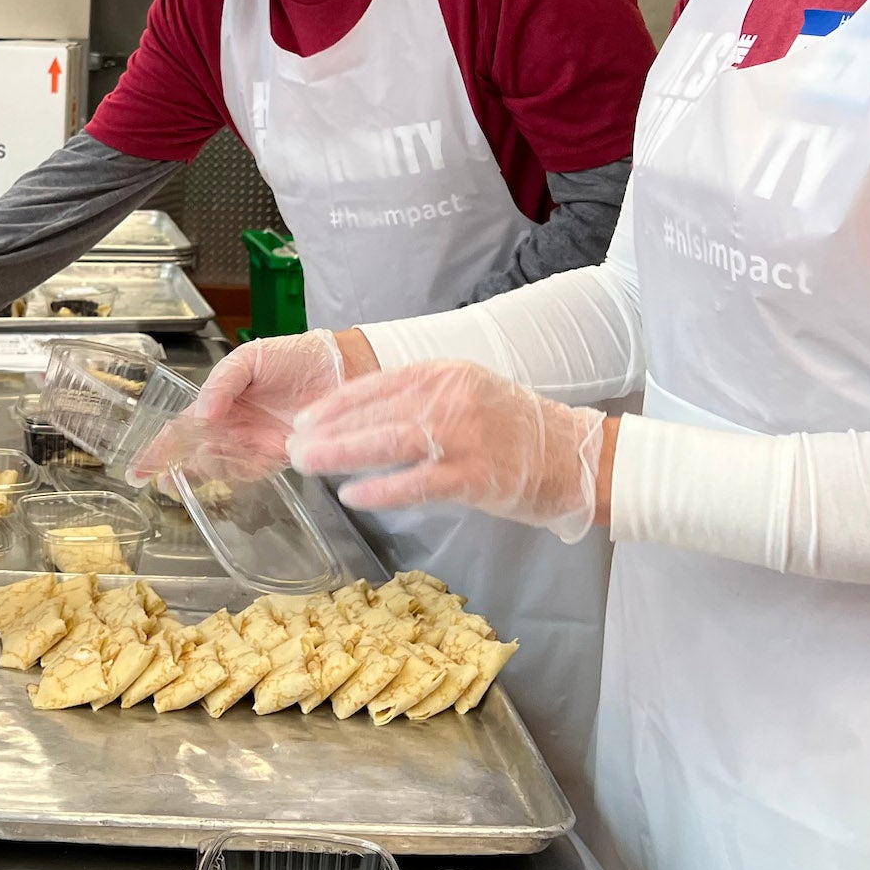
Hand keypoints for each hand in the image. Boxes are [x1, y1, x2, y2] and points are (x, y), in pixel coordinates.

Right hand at [130, 330, 347, 483]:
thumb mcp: (248, 358)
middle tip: (165, 480)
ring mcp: (253, 445)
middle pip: (194, 456)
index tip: (137, 472)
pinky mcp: (278, 457)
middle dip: (176, 471)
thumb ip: (221, 383)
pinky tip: (224, 468)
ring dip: (203, 471)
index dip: (157, 451)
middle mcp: (231, 429)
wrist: (337, 366)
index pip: (180, 430)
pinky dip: (236, 473)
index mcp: (218, 403)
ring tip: (193, 466)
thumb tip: (203, 414)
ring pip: (219, 467)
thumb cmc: (292, 357)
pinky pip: (252, 471)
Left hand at [287, 360, 602, 541]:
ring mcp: (463, 436)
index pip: (377, 383)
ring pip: (388, 442)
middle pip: (375, 411)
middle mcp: (451, 397)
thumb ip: (421, 399)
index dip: (336, 403)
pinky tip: (353, 497)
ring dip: (342, 454)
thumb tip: (364, 415)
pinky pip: (417, 482)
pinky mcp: (475, 475)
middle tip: (294, 446)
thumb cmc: (516, 429)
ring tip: (308, 464)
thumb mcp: (467, 394)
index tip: (306, 418)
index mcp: (446, 373)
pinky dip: (382, 490)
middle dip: (328, 430)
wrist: (576, 457)